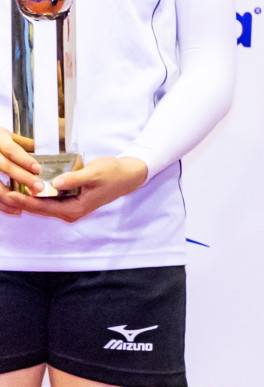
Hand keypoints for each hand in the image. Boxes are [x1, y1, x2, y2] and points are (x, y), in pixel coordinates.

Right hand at [0, 133, 43, 213]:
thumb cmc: (1, 142)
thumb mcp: (12, 137)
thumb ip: (27, 145)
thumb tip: (50, 154)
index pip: (11, 150)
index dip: (24, 160)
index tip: (38, 169)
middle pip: (3, 166)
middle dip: (21, 177)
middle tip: (39, 187)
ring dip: (10, 196)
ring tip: (28, 203)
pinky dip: (2, 205)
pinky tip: (15, 210)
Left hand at [0, 156, 148, 222]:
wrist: (128, 176)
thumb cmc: (113, 174)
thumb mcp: (94, 174)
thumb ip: (74, 179)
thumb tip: (55, 182)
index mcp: (75, 209)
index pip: (43, 207)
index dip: (25, 201)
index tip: (9, 194)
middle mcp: (71, 212)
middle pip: (39, 208)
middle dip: (21, 200)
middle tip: (4, 191)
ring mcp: (70, 207)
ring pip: (43, 205)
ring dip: (27, 197)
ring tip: (11, 188)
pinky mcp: (70, 200)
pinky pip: (49, 200)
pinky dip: (37, 194)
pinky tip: (27, 186)